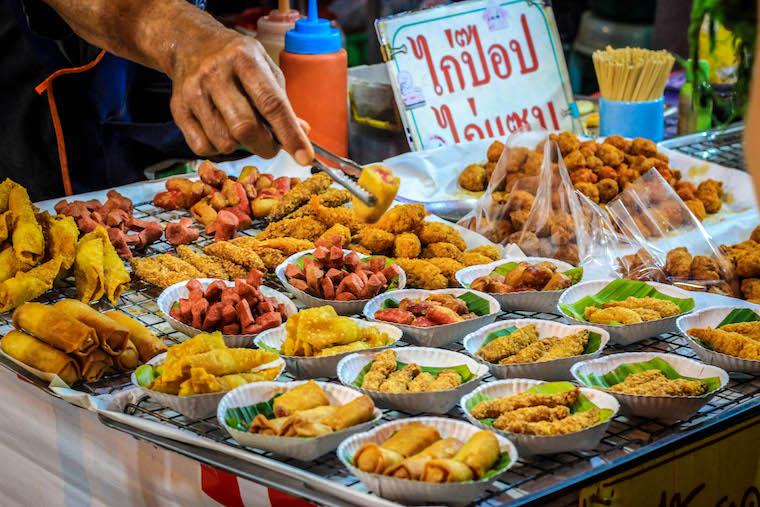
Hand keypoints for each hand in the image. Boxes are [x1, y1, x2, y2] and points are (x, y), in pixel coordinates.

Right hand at [168, 29, 312, 163]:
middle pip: (245, 128)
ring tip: (243, 129)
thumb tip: (302, 132)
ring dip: (241, 146)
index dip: (290, 134)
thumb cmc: (236, 60)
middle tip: (272, 145)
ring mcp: (193, 92)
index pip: (272, 104)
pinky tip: (222, 131)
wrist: (190, 44)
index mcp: (244, 59)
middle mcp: (215, 73)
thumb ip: (283, 103)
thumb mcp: (265, 69)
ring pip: (224, 142)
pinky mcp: (178, 109)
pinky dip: (218, 149)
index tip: (305, 158)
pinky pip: (203, 147)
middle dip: (266, 147)